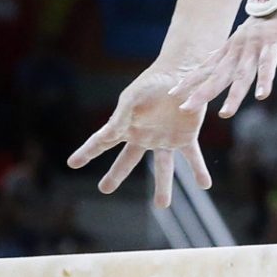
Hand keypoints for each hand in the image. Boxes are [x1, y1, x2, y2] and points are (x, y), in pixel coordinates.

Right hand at [67, 63, 211, 207]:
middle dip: (115, 175)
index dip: (86, 152)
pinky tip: (204, 185)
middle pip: (127, 160)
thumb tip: (109, 134)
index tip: (72, 163)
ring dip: (163, 187)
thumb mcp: (134, 96)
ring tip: (161, 206)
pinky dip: (199, 171)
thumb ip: (122, 115)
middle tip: (103, 188)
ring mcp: (164, 138)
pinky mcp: (185, 137)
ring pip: (162, 168)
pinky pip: (192, 157)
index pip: (102, 141)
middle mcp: (144, 135)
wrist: (181, 71)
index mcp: (127, 125)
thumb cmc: (153, 81)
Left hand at [169, 0, 276, 117]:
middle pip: (218, 75)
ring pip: (242, 75)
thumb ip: (224, 53)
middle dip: (202, 93)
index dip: (189, 81)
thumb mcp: (240, 41)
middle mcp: (237, 50)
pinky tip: (262, 96)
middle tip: (185, 108)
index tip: (172, 94)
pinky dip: (265, 80)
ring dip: (234, 95)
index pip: (205, 68)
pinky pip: (268, 65)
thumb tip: (207, 60)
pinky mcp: (273, 45)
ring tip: (225, 114)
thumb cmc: (263, 25)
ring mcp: (254, 48)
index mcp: (229, 50)